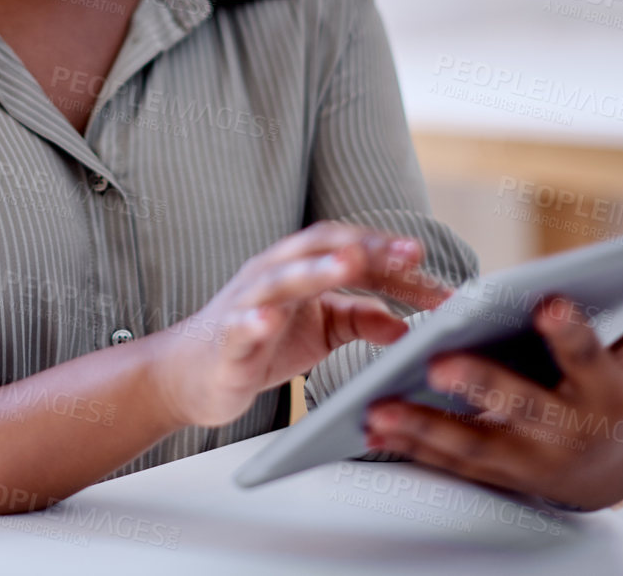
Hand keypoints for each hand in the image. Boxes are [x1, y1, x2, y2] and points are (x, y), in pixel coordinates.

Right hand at [147, 221, 451, 429]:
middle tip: (409, 254)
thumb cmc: (262, 343)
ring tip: (349, 264)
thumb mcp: (322, 331)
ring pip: (280, 278)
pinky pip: (238, 325)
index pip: (349, 248)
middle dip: (365, 248)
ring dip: (315, 269)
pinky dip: (252, 320)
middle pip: (318, 248)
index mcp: (299, 268)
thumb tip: (407, 325)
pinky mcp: (225, 339)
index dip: (388, 254)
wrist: (193, 374)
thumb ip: (361, 319)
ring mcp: (245, 303)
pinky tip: (267, 320)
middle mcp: (272, 274)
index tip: (428, 265)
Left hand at [362, 251, 622, 510]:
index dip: (571, 332)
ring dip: (424, 427)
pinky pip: (447, 463)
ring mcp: (526, 458)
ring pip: (473, 444)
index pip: (590, 357)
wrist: (614, 475)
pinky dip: (409, 448)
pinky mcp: (492, 473)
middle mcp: (564, 429)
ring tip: (380, 406)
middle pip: (521, 407)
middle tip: (440, 363)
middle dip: (481, 387)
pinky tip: (372, 426)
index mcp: (604, 392)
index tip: (550, 302)